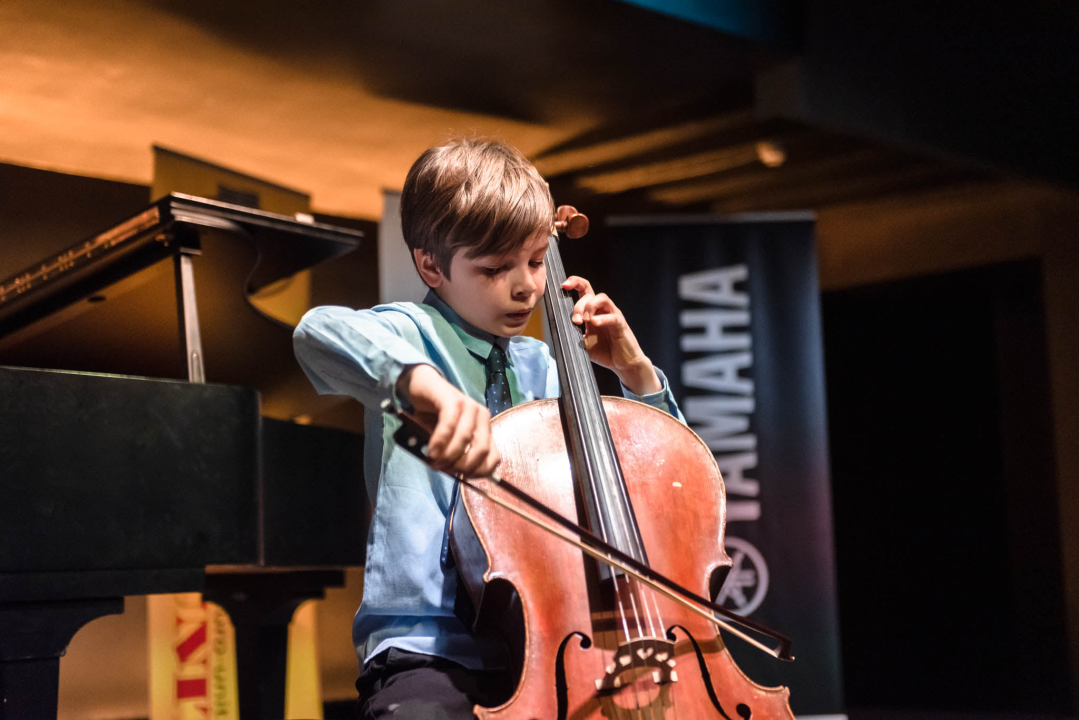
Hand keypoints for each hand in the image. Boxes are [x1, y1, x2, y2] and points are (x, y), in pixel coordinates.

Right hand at [395, 364, 500, 477]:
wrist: (421, 387)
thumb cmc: (433, 417)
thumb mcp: (448, 440)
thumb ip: (457, 455)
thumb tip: (460, 476)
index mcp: (484, 429)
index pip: (494, 458)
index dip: (479, 473)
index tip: (461, 478)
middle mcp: (482, 416)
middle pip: (482, 451)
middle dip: (461, 466)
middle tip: (443, 469)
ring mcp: (469, 405)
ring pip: (466, 439)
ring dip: (448, 456)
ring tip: (433, 460)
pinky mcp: (452, 399)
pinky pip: (450, 425)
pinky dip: (440, 441)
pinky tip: (431, 450)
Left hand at [561, 276, 661, 395]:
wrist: (622, 364)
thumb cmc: (605, 352)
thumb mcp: (583, 343)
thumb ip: (573, 334)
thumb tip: (559, 330)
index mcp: (592, 312)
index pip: (584, 289)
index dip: (574, 283)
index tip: (563, 286)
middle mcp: (602, 310)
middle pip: (589, 294)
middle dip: (578, 306)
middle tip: (575, 321)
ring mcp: (612, 315)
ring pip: (602, 298)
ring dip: (590, 306)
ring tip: (585, 320)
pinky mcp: (621, 324)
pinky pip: (612, 316)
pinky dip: (602, 318)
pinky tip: (594, 323)